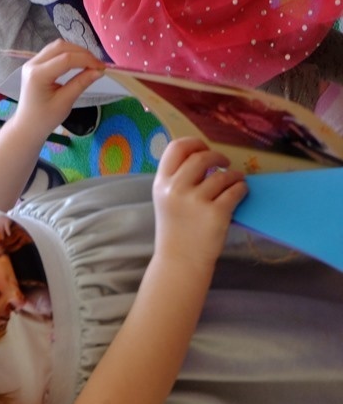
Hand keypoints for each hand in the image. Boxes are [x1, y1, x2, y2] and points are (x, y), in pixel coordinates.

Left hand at [12, 40, 105, 135]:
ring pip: (57, 47)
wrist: (28, 125)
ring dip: (75, 51)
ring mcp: (32, 63)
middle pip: (60, 47)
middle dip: (82, 53)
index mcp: (37, 75)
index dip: (86, 60)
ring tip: (90, 63)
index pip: (66, 59)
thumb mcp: (65, 102)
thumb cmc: (45, 118)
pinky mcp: (35, 64)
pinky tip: (78, 62)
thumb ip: (81, 83)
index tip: (102, 67)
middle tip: (97, 64)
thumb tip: (99, 71)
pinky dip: (68, 53)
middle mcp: (32, 64)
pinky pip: (53, 52)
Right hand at [152, 138, 246, 269]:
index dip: (193, 143)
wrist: (180, 260)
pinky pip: (235, 191)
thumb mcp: (165, 200)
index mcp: (161, 183)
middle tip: (225, 164)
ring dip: (234, 175)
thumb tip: (201, 158)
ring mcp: (196, 201)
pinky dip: (242, 188)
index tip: (203, 149)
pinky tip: (241, 192)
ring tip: (236, 181)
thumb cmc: (175, 229)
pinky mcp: (216, 213)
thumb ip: (176, 179)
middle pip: (201, 157)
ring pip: (223, 175)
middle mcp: (176, 188)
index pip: (176, 148)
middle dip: (217, 157)